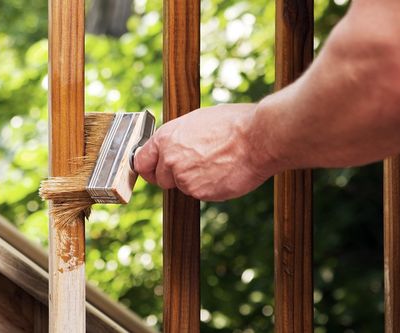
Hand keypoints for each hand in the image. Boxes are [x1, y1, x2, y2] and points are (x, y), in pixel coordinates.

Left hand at [133, 104, 275, 200]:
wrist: (258, 138)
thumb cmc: (233, 124)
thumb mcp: (197, 122)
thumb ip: (178, 138)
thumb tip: (172, 145)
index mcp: (166, 137)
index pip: (141, 161)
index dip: (149, 168)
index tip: (154, 171)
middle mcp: (170, 158)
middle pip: (160, 178)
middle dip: (173, 177)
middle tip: (195, 167)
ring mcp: (183, 177)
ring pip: (182, 187)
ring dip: (195, 181)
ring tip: (216, 164)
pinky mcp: (199, 192)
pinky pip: (199, 194)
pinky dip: (209, 188)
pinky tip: (223, 173)